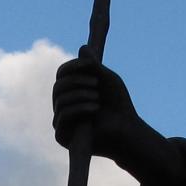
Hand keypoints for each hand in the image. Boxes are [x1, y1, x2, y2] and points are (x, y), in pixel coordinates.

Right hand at [51, 54, 175, 183]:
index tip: (88, 65)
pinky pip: (63, 116)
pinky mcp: (62, 137)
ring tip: (98, 99)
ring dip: (80, 95)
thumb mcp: (107, 80)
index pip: (61, 74)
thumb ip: (93, 66)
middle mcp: (63, 106)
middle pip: (58, 86)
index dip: (72, 67)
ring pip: (60, 100)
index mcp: (72, 90)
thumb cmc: (118, 105)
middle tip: (96, 84)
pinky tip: (94, 109)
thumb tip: (82, 47)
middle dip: (77, 81)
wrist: (127, 130)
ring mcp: (61, 122)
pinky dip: (79, 108)